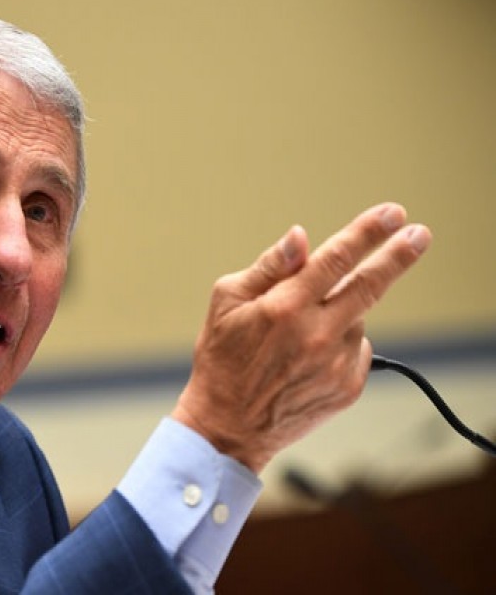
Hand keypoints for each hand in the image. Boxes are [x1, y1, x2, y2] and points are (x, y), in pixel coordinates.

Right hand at [171, 203, 430, 471]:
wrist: (228, 427)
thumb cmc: (222, 360)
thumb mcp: (226, 302)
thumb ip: (269, 267)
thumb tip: (301, 238)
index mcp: (284, 308)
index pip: (335, 259)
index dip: (367, 232)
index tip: (392, 214)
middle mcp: (316, 335)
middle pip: (370, 285)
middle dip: (399, 255)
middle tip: (419, 234)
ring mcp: (336, 364)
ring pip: (356, 318)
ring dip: (341, 311)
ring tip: (300, 334)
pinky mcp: (348, 388)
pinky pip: (357, 350)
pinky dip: (341, 342)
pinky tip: (309, 356)